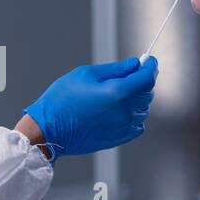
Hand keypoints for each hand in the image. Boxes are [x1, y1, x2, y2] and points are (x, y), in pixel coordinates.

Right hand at [22, 56, 157, 160]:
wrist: (49, 130)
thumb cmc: (61, 100)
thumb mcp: (85, 74)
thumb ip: (114, 69)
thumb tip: (133, 65)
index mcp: (118, 92)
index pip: (146, 77)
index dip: (150, 66)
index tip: (149, 61)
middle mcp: (124, 111)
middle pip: (147, 93)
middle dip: (142, 81)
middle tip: (131, 74)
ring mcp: (122, 127)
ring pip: (143, 110)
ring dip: (137, 100)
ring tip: (121, 94)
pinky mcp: (117, 139)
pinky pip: (137, 127)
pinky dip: (134, 117)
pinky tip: (120, 111)